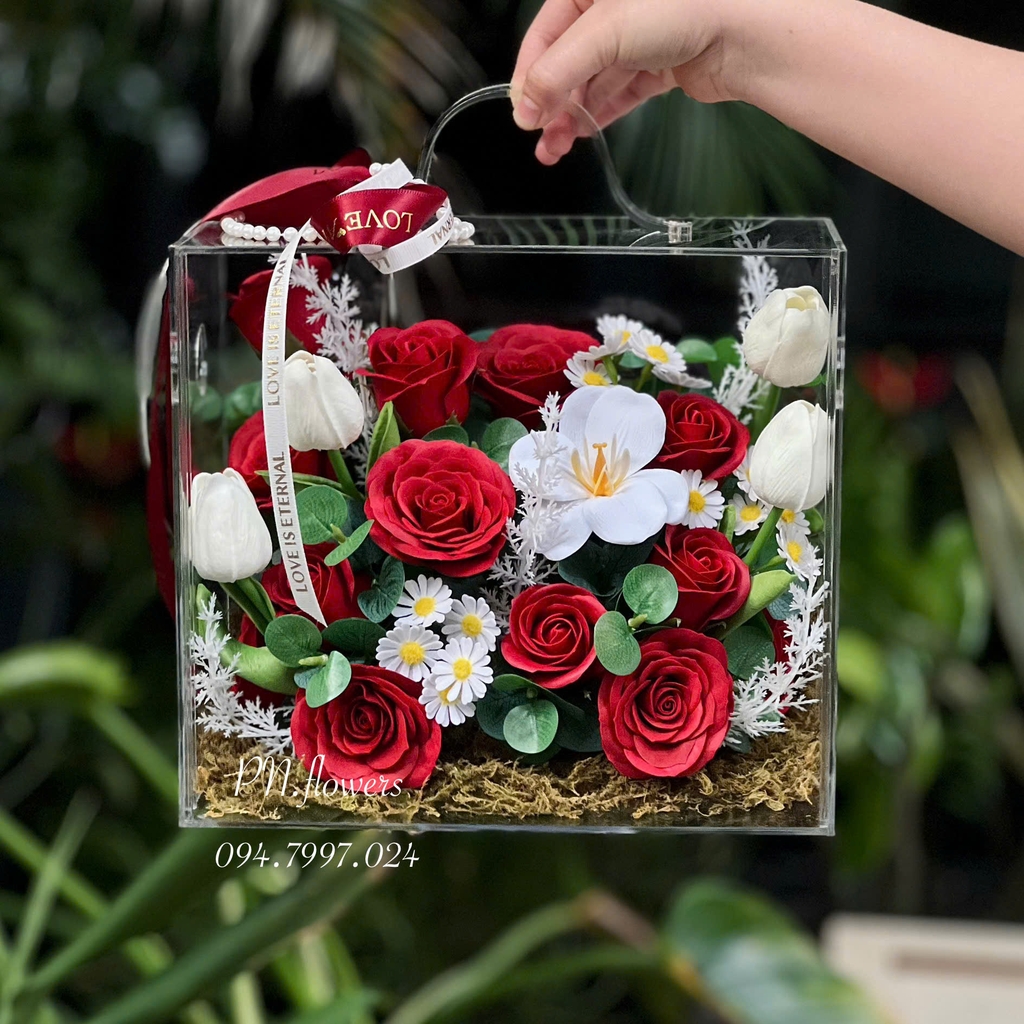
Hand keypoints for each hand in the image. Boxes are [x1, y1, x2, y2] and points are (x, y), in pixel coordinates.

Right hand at [511, 0, 738, 163]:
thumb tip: (524, 107)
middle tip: (539, 137)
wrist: (745, 32)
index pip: (546, 33)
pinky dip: (599, 115)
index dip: (530, 75)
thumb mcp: (602, 34)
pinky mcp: (659, 65)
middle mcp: (614, 8)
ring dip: (572, 116)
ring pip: (592, 82)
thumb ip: (556, 71)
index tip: (522, 113)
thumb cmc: (682, 8)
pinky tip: (582, 135)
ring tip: (555, 148)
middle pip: (568, 61)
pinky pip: (619, 93)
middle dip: (551, 102)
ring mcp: (639, 37)